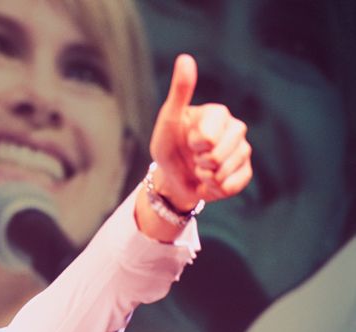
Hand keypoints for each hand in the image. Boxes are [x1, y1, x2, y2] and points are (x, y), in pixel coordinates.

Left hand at [149, 54, 252, 210]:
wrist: (172, 178)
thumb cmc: (168, 146)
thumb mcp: (168, 120)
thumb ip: (180, 91)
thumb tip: (185, 58)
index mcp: (218, 113)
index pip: (211, 135)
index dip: (195, 144)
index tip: (188, 141)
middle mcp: (235, 128)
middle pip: (219, 155)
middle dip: (200, 163)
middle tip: (193, 157)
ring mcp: (243, 150)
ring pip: (226, 171)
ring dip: (206, 177)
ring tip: (199, 170)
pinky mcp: (245, 171)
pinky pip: (233, 185)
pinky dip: (216, 190)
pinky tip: (209, 182)